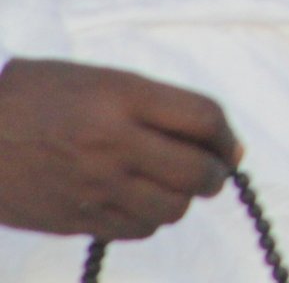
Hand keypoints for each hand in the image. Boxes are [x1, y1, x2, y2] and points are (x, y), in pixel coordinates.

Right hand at [0, 57, 237, 240]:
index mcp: (122, 97)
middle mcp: (113, 143)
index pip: (204, 118)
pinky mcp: (74, 219)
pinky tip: (137, 201)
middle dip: (214, 174)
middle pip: (196, 171)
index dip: (226, 135)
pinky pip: (137, 230)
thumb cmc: (38, 95)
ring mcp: (93, 186)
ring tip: (167, 185)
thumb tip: (223, 145)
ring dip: (181, 198)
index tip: (227, 145)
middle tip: (210, 170)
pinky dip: (149, 218)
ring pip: (172, 208)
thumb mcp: (102, 80)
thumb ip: (160, 106)